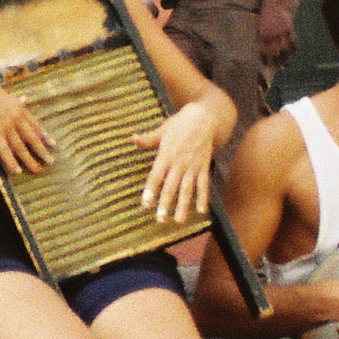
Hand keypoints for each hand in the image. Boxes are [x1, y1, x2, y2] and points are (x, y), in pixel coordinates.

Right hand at [0, 77, 53, 174]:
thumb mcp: (3, 94)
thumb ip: (14, 100)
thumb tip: (25, 98)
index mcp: (19, 108)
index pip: (35, 125)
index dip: (44, 135)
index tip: (52, 144)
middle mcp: (16, 119)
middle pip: (32, 138)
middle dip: (42, 151)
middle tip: (51, 161)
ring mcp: (7, 127)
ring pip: (21, 147)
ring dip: (30, 160)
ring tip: (37, 170)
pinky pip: (5, 151)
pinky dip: (11, 162)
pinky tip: (17, 171)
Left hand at [133, 94, 231, 224]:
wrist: (205, 118)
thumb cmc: (180, 124)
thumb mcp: (163, 129)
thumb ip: (149, 139)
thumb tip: (133, 138)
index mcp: (166, 154)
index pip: (156, 175)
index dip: (150, 190)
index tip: (145, 205)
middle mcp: (180, 162)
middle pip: (171, 186)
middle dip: (166, 204)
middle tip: (160, 220)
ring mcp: (193, 166)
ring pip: (188, 189)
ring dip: (184, 206)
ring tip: (179, 221)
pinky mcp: (204, 167)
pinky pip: (204, 185)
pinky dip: (203, 198)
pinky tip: (201, 211)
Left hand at [256, 0, 293, 65]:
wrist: (275, 3)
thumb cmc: (266, 15)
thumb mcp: (260, 26)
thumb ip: (261, 37)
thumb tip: (264, 50)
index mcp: (262, 34)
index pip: (263, 51)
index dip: (264, 60)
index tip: (266, 65)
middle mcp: (271, 35)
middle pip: (274, 53)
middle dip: (276, 62)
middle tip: (278, 68)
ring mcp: (281, 32)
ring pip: (284, 49)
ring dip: (285, 59)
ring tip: (285, 65)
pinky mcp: (289, 28)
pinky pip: (293, 41)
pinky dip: (293, 48)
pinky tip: (292, 52)